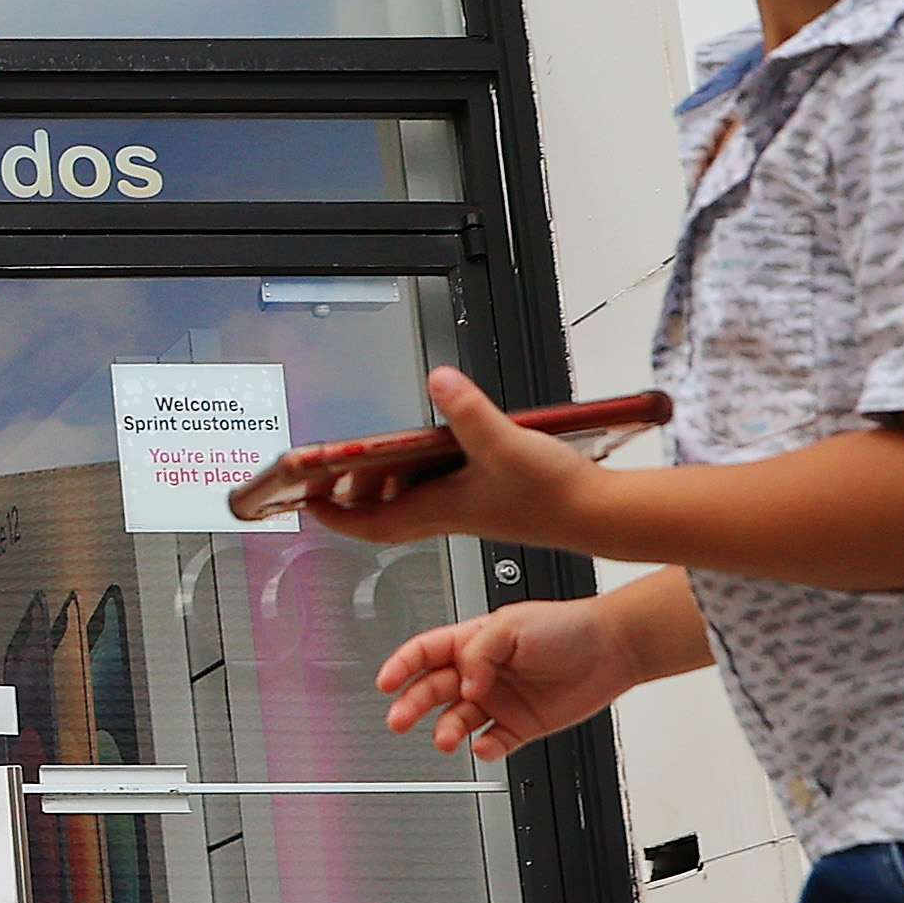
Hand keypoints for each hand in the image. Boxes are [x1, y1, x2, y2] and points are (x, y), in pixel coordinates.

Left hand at [308, 366, 600, 552]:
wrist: (599, 513)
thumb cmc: (554, 492)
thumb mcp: (504, 442)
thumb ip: (468, 410)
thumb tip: (437, 379)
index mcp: (438, 509)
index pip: (369, 523)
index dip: (333, 516)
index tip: (304, 504)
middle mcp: (446, 512)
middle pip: (382, 513)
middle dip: (350, 497)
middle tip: (327, 473)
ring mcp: (466, 507)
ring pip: (408, 501)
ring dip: (384, 484)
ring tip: (365, 458)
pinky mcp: (487, 497)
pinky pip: (436, 490)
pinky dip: (419, 475)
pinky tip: (429, 450)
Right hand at [376, 591, 648, 759]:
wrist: (612, 650)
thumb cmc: (566, 627)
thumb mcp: (512, 625)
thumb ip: (479, 652)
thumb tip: (466, 684)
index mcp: (471, 642)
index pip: (424, 653)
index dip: (401, 666)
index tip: (385, 682)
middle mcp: (480, 673)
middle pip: (432, 690)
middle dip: (412, 705)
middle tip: (399, 718)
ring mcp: (499, 701)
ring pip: (457, 721)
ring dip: (445, 730)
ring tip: (446, 738)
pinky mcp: (521, 726)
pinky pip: (494, 743)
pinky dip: (485, 749)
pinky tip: (484, 746)